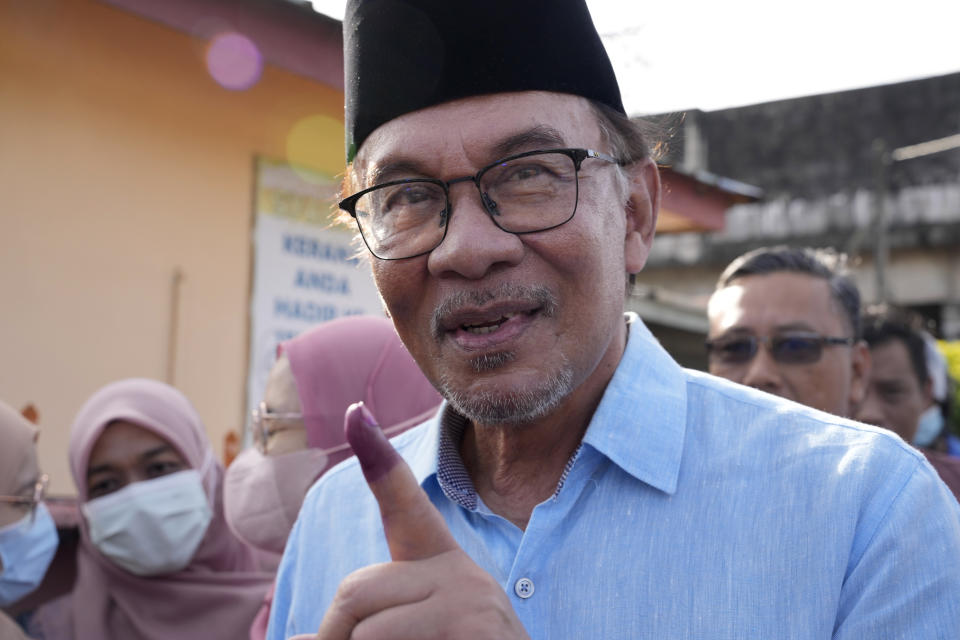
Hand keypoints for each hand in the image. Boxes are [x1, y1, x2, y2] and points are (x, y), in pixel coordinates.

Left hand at [308, 402, 529, 639]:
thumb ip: (361, 626)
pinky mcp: (474, 630)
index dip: (380, 462)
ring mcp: (470, 603)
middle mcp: (460, 575)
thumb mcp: (406, 635)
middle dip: (335, 636)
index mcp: (442, 568)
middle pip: (355, 591)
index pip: (406, 507)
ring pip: (364, 628)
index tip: (355, 413)